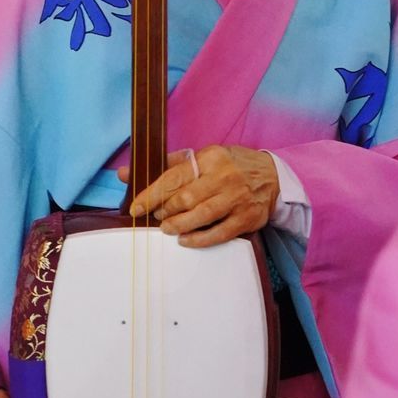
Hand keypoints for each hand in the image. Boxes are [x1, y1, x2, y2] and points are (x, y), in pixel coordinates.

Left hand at [121, 147, 280, 247]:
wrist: (272, 177)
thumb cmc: (231, 167)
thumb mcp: (205, 157)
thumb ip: (168, 164)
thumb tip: (125, 173)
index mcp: (210, 158)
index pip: (174, 177)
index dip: (151, 194)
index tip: (136, 207)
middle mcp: (224, 176)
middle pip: (186, 197)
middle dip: (165, 210)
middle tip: (156, 216)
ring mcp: (236, 198)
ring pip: (201, 215)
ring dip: (178, 225)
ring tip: (167, 228)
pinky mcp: (246, 218)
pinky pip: (218, 232)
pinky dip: (198, 239)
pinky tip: (185, 241)